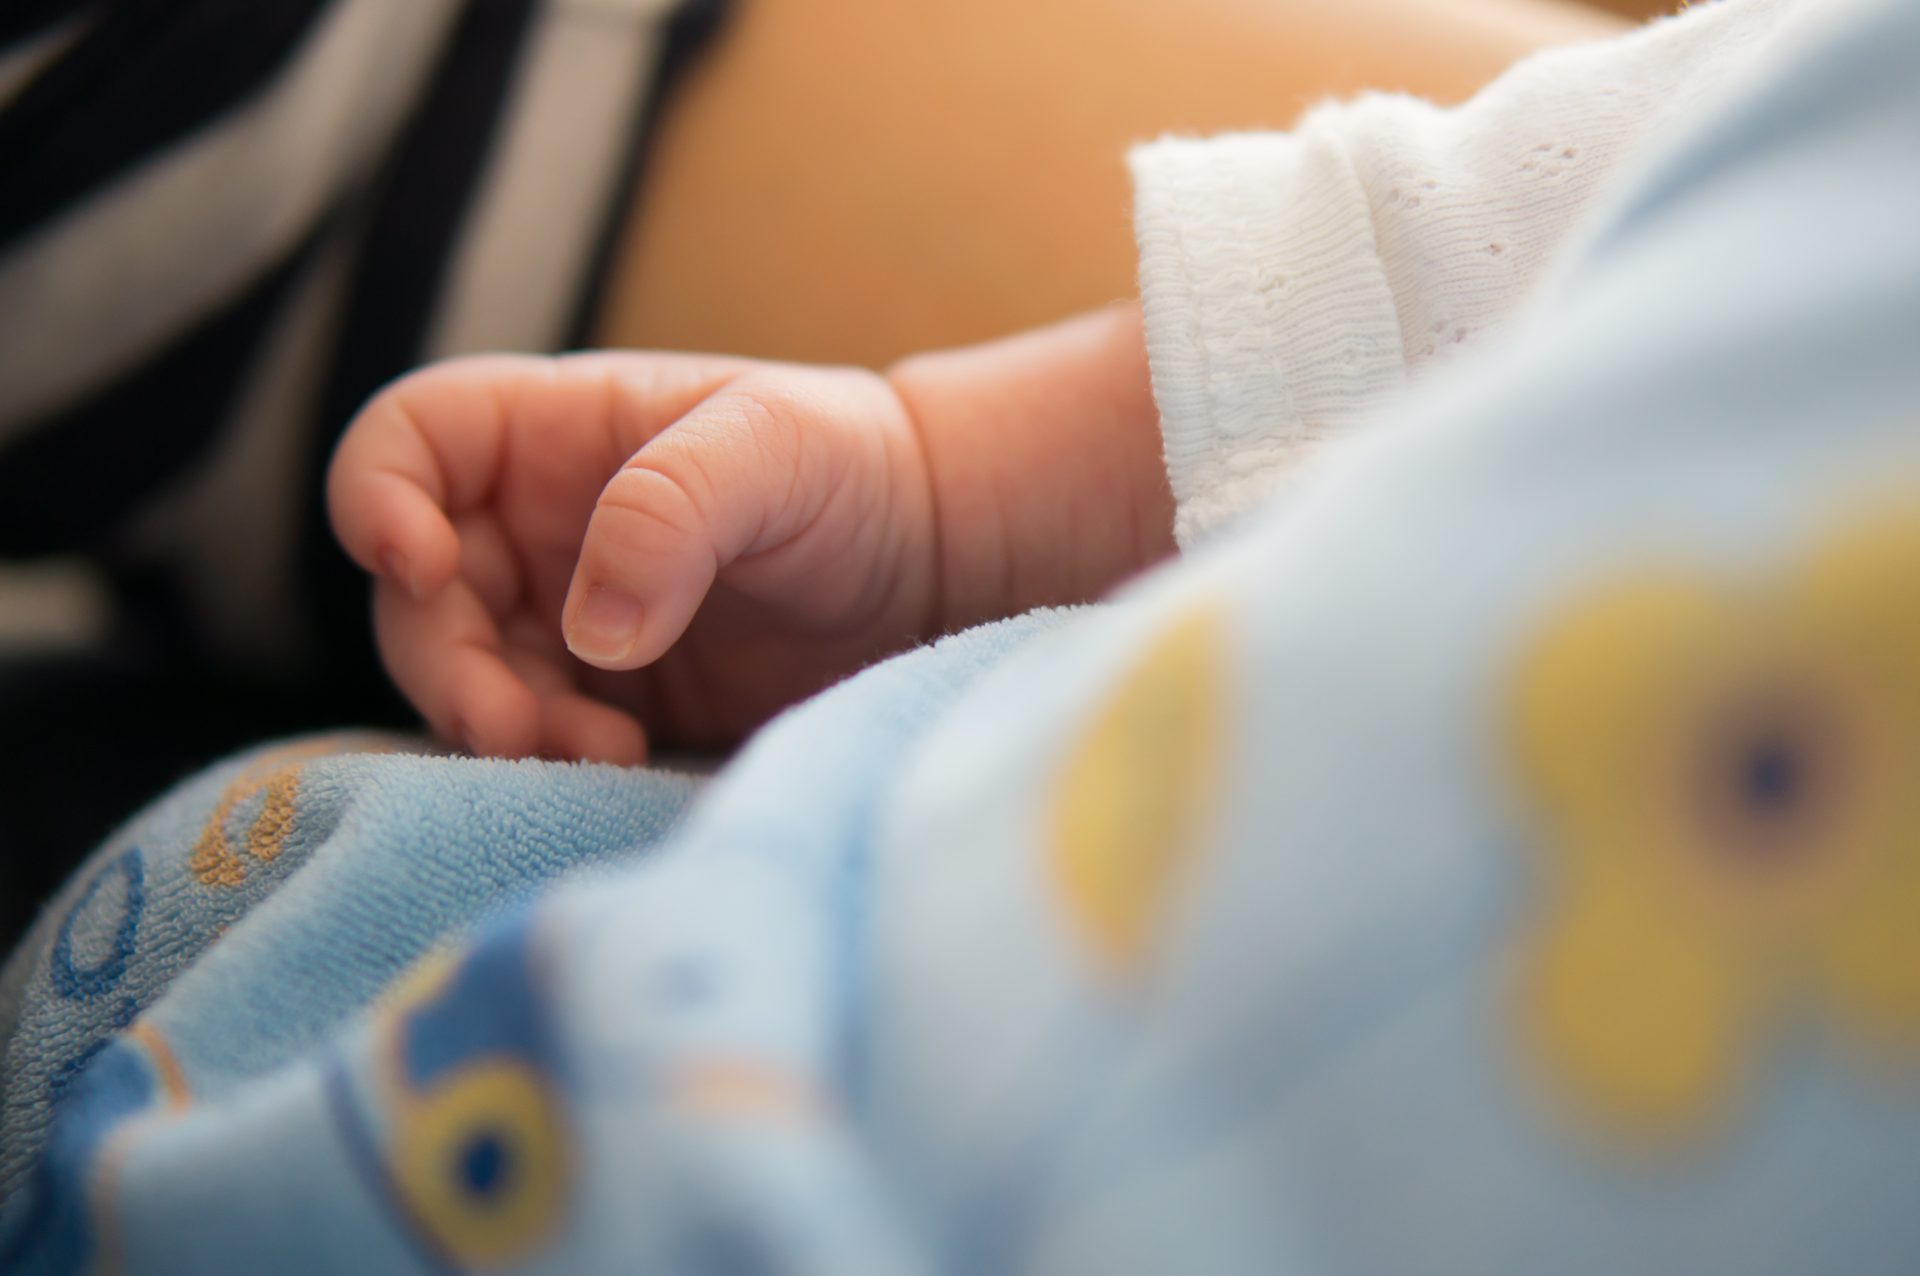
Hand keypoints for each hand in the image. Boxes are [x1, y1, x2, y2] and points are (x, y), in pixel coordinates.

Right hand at [327, 352, 939, 762]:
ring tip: (598, 752)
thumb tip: (591, 633)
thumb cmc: (851, 468)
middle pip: (418, 593)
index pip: (409, 442)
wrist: (932, 562)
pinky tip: (621, 765)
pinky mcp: (610, 697)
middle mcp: (537, 524)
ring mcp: (567, 615)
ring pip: (467, 675)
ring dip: (499, 724)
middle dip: (447, 663)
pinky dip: (551, 757)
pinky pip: (536, 733)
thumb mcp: (771, 449)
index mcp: (551, 433)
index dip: (375, 496)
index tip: (416, 563)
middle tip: (515, 727)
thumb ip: (670, 510)